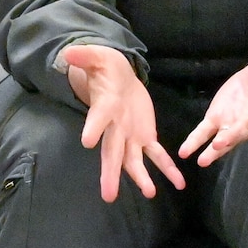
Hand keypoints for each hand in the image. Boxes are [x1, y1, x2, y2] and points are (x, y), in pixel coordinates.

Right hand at [61, 44, 186, 203]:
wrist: (117, 81)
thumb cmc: (104, 70)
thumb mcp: (97, 58)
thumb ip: (85, 56)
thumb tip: (68, 52)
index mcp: (104, 109)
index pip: (97, 119)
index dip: (93, 128)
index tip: (88, 141)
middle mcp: (115, 129)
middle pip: (111, 152)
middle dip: (111, 173)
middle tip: (109, 195)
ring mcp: (129, 136)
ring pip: (133, 161)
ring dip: (141, 178)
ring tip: (150, 193)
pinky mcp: (145, 136)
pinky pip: (157, 155)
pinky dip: (168, 169)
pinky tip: (179, 183)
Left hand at [177, 54, 247, 165]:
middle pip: (244, 129)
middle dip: (233, 136)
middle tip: (222, 143)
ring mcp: (234, 120)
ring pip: (225, 136)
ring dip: (215, 147)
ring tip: (204, 159)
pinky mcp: (218, 116)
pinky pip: (206, 131)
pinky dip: (196, 140)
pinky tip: (185, 151)